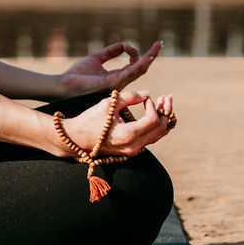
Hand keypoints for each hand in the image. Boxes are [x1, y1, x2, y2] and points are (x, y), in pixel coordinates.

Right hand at [54, 89, 173, 158]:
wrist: (77, 138)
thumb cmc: (90, 120)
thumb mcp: (108, 104)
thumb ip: (130, 97)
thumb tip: (147, 94)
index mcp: (128, 135)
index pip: (152, 119)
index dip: (152, 105)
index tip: (145, 97)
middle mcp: (134, 146)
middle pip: (160, 128)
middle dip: (165, 111)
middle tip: (166, 97)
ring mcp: (133, 150)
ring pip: (158, 135)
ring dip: (163, 118)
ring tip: (163, 103)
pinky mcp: (132, 149)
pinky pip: (151, 138)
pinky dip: (156, 125)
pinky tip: (156, 114)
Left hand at [58, 41, 162, 96]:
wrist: (64, 84)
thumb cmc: (77, 74)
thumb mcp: (96, 58)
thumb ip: (111, 52)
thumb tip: (124, 44)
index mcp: (117, 76)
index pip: (134, 66)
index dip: (141, 55)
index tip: (131, 45)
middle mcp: (120, 81)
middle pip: (141, 68)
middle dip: (151, 56)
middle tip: (160, 44)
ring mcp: (117, 84)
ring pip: (138, 70)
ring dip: (149, 58)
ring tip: (157, 47)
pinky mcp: (112, 83)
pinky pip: (129, 73)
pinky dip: (138, 64)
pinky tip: (145, 57)